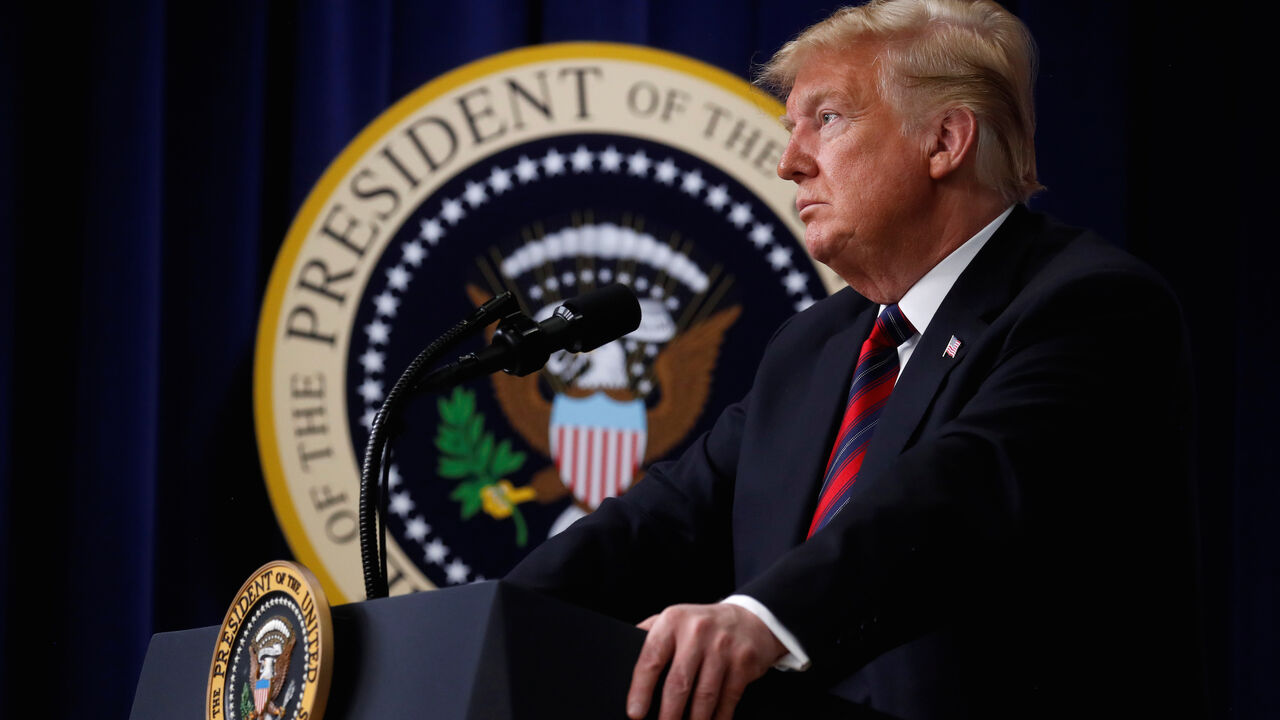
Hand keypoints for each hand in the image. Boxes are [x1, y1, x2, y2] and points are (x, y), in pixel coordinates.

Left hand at [626, 603, 786, 719]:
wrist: (749, 619)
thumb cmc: (701, 626)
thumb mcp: (674, 620)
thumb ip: (649, 634)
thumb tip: (621, 657)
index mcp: (673, 621)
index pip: (651, 658)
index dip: (640, 689)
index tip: (635, 713)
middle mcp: (698, 631)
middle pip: (678, 683)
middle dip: (668, 714)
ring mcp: (723, 646)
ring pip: (704, 696)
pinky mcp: (744, 662)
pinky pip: (728, 699)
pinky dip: (717, 719)